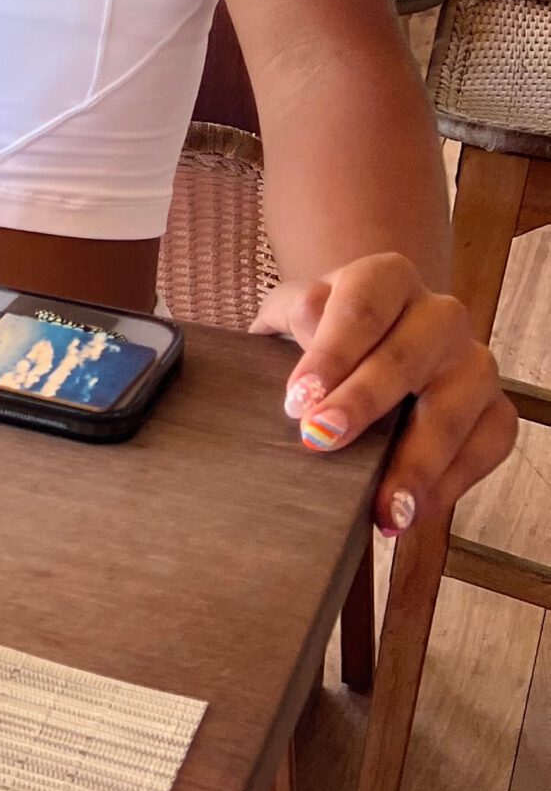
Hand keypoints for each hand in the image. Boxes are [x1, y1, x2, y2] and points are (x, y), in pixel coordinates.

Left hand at [255, 254, 517, 534]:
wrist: (375, 337)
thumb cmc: (326, 326)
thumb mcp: (295, 309)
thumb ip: (292, 319)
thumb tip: (304, 354)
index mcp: (387, 277)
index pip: (360, 311)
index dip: (329, 355)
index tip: (296, 401)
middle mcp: (440, 315)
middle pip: (404, 358)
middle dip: (362, 404)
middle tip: (320, 442)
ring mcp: (474, 363)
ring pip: (451, 411)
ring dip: (414, 464)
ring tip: (381, 508)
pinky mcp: (497, 409)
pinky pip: (486, 447)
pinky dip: (450, 484)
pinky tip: (414, 512)